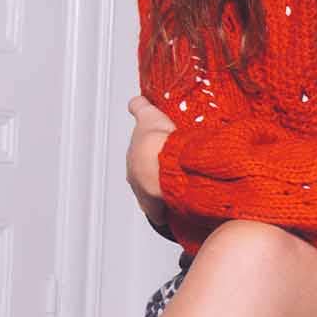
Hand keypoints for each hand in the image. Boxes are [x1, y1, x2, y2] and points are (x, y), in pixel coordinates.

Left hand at [126, 94, 174, 230]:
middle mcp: (135, 180)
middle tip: (177, 172)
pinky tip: (181, 208)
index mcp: (133, 160)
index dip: (150, 158)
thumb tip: (135, 101)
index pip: (139, 160)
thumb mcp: (149, 117)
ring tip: (183, 188)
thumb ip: (141, 107)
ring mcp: (144, 196)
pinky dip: (169, 213)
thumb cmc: (156, 143)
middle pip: (146, 180)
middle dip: (159, 177)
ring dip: (165, 194)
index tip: (161, 158)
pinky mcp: (156, 210)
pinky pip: (162, 214)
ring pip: (153, 197)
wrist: (165, 165)